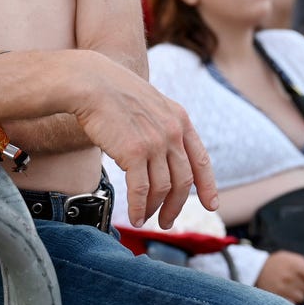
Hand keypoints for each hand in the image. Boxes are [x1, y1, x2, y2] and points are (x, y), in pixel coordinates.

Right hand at [71, 57, 218, 229]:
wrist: (92, 82)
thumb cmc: (114, 91)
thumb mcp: (151, 103)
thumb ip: (162, 126)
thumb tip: (161, 154)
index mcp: (179, 119)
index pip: (201, 160)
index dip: (208, 185)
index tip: (211, 205)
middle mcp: (172, 132)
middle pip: (183, 181)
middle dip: (176, 206)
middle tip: (168, 222)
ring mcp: (155, 142)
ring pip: (162, 189)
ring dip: (155, 210)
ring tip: (145, 220)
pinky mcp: (134, 153)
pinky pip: (141, 191)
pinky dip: (139, 208)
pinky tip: (134, 218)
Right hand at [254, 250, 303, 303]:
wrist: (256, 270)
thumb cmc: (277, 263)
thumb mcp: (290, 257)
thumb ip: (303, 264)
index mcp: (296, 266)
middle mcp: (290, 277)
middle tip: (296, 282)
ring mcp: (284, 288)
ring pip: (302, 297)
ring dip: (298, 294)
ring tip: (290, 289)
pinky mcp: (278, 297)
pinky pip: (292, 304)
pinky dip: (291, 301)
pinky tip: (286, 294)